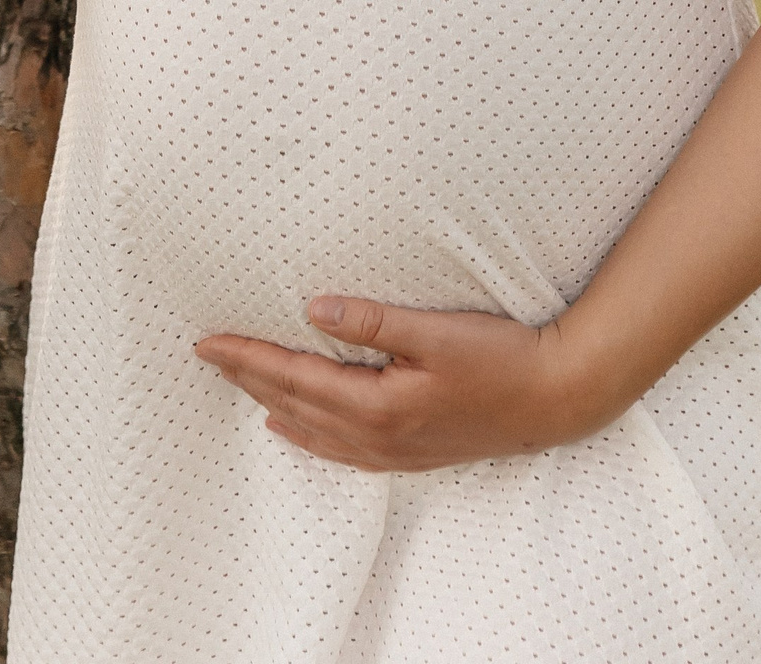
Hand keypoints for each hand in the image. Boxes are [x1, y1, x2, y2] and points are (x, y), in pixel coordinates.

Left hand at [195, 294, 607, 470]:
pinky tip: (292, 428)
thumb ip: (372, 321)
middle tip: (207, 356)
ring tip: (238, 384)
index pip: (293, 377)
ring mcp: (393, 450)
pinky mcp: (410, 452)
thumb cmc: (499, 359)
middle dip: (247, 378)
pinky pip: (339, 450)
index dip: (247, 358)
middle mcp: (376, 437)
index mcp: (376, 406)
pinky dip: (306, 436)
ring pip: (312, 429)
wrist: (553, 399)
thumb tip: (314, 308)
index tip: (207, 341)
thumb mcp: (435, 331)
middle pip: (294, 405)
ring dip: (270, 403)